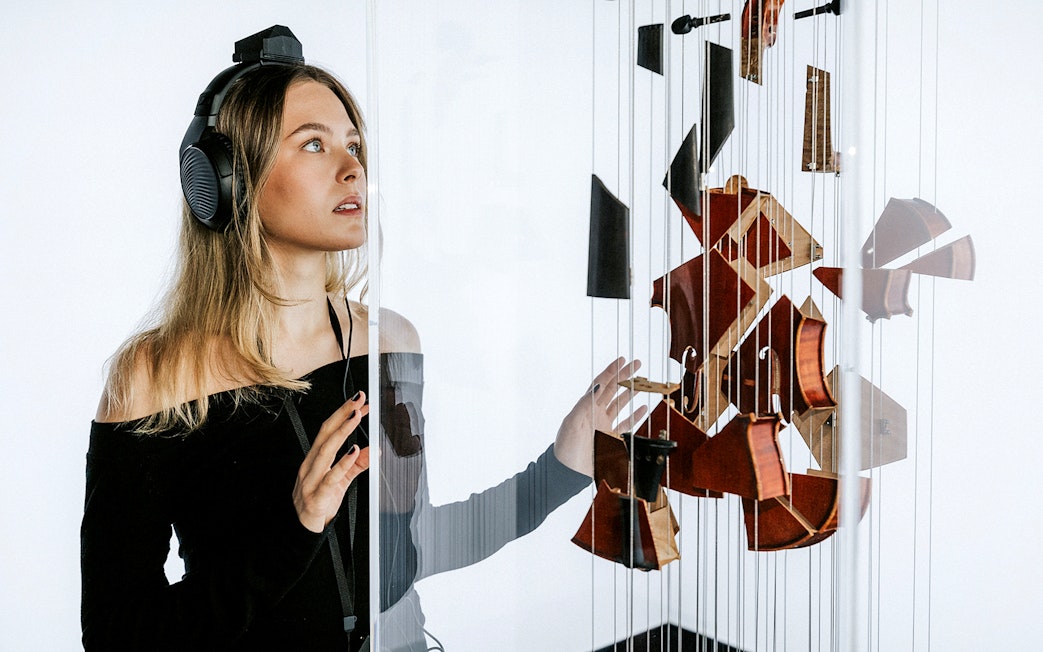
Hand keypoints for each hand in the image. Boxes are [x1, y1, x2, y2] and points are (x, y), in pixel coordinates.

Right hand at [293, 391, 370, 532]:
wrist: (303, 529)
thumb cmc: (318, 502)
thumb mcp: (341, 481)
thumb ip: (356, 465)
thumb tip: (372, 450)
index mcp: (315, 459)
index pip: (328, 430)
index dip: (342, 414)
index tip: (359, 403)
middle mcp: (311, 465)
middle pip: (325, 434)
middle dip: (342, 414)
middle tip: (358, 401)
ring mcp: (311, 480)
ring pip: (326, 450)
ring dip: (342, 432)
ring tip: (355, 418)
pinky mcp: (317, 496)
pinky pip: (331, 477)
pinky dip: (343, 463)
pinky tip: (354, 451)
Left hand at [554, 357, 648, 475]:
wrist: (568, 472)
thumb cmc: (566, 447)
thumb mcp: (572, 422)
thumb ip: (585, 403)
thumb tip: (598, 385)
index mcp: (586, 406)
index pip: (601, 383)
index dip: (611, 371)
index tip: (622, 360)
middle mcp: (596, 413)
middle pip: (613, 389)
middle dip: (624, 376)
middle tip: (636, 364)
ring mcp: (604, 425)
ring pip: (620, 404)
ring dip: (630, 393)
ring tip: (641, 383)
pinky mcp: (611, 439)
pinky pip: (626, 424)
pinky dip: (635, 416)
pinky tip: (643, 408)